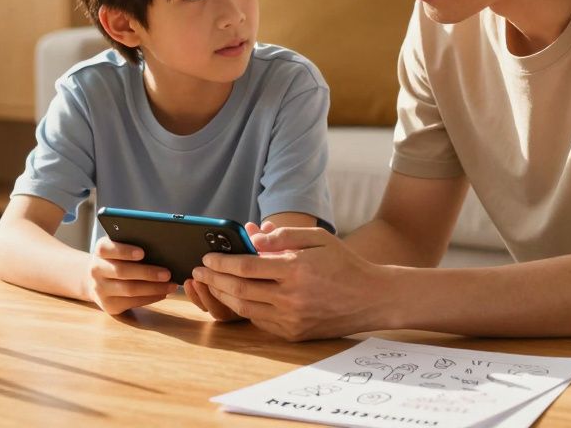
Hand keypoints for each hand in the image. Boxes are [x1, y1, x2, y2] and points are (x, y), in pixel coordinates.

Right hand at [81, 237, 176, 314]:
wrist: (98, 280)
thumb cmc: (118, 259)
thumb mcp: (119, 247)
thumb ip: (133, 243)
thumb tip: (161, 245)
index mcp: (100, 251)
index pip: (106, 249)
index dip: (124, 251)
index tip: (142, 253)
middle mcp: (96, 270)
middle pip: (122, 271)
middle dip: (147, 273)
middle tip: (167, 273)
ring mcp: (100, 289)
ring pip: (129, 290)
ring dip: (153, 288)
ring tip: (171, 285)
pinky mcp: (108, 305)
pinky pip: (132, 302)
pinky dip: (150, 298)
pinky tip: (163, 293)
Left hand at [192, 227, 389, 340]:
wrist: (371, 298)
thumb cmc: (343, 262)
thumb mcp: (317, 238)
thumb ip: (284, 236)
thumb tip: (252, 237)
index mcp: (296, 269)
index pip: (247, 267)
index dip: (222, 262)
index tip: (206, 256)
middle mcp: (292, 297)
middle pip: (240, 290)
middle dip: (214, 279)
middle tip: (198, 270)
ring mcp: (292, 319)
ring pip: (246, 308)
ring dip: (223, 296)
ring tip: (211, 284)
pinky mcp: (294, 333)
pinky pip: (260, 321)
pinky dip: (244, 308)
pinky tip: (236, 297)